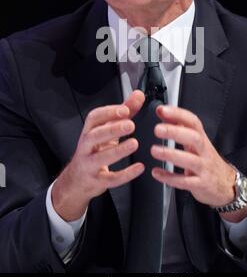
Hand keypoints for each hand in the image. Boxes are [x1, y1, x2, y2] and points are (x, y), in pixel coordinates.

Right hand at [52, 90, 144, 220]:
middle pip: (95, 136)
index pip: (94, 118)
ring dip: (118, 151)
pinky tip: (139, 168)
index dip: (108, 112)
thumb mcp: (107, 129)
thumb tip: (138, 96)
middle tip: (130, 125)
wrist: (77, 179)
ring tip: (134, 143)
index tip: (125, 109)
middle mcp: (86, 146)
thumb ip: (124, 112)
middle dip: (112, 129)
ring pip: (100, 157)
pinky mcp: (97, 180)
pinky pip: (110, 178)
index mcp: (89, 131)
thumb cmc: (94, 150)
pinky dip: (125, 174)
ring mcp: (89, 164)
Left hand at [151, 105, 246, 221]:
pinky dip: (170, 178)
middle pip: (194, 138)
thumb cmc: (206, 160)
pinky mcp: (201, 184)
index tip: (163, 110)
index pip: (193, 122)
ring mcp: (204, 168)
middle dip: (175, 132)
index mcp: (201, 138)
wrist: (226, 184)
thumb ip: (179, 127)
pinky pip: (185, 182)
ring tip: (155, 150)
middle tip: (158, 129)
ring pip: (190, 160)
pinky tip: (157, 173)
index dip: (178, 114)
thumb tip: (162, 111)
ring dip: (171, 154)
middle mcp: (204, 151)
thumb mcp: (195, 142)